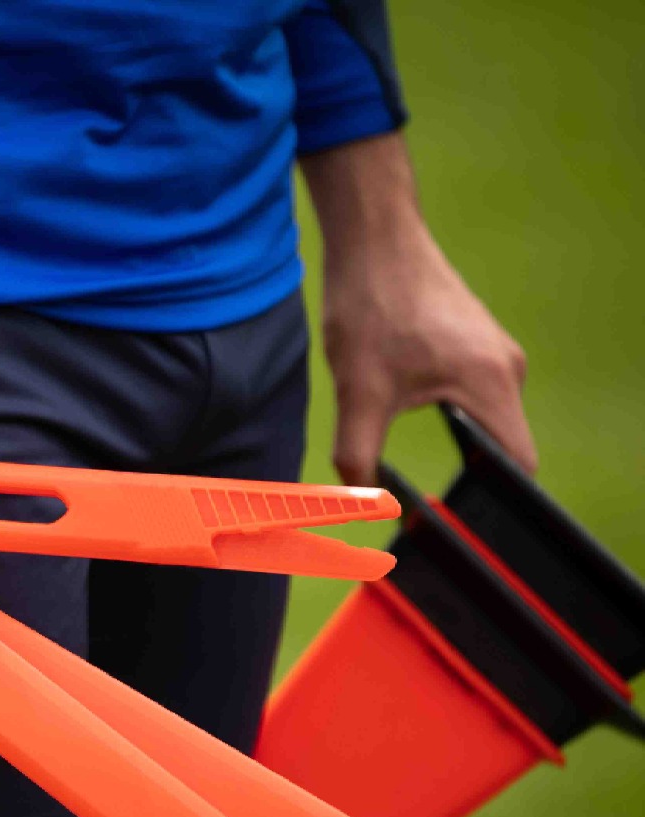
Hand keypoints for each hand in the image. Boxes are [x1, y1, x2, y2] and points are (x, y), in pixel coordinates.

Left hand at [322, 233, 532, 484]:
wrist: (372, 238)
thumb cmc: (371, 306)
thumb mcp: (357, 392)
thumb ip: (359, 455)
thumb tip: (364, 505)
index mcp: (492, 383)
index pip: (518, 465)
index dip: (493, 500)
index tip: (464, 520)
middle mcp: (506, 368)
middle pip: (500, 445)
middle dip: (468, 475)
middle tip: (428, 502)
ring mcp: (492, 352)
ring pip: (480, 418)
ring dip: (453, 439)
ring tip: (416, 448)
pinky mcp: (473, 342)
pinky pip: (469, 393)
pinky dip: (444, 410)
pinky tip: (407, 405)